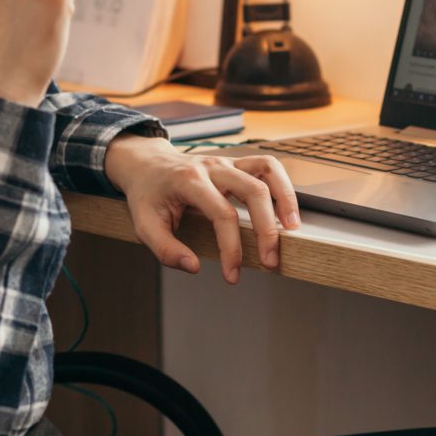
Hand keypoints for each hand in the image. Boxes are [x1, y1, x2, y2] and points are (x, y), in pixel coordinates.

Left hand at [104, 136, 300, 283]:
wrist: (147, 164)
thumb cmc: (148, 196)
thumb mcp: (144, 225)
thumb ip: (166, 249)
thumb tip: (194, 267)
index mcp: (188, 180)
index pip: (222, 214)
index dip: (232, 247)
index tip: (233, 275)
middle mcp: (212, 166)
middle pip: (253, 190)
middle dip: (266, 229)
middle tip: (270, 261)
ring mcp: (227, 161)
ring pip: (268, 170)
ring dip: (285, 199)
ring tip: (292, 230)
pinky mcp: (237, 163)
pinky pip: (268, 166)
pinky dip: (283, 185)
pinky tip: (286, 211)